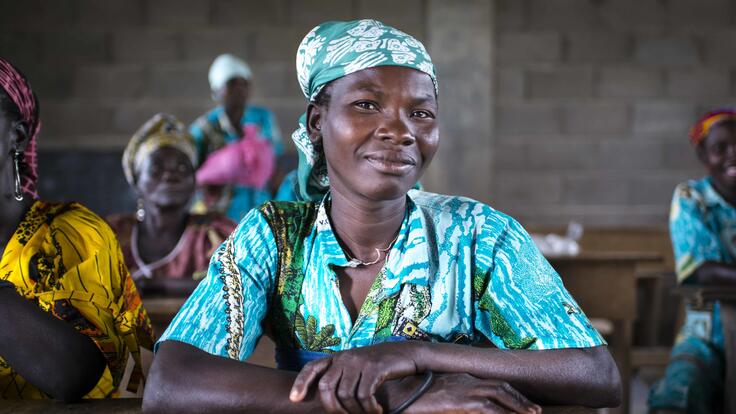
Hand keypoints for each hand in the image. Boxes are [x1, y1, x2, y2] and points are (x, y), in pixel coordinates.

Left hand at [290, 341, 421, 412]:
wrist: (407, 354)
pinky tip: (377, 411)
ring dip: (356, 411)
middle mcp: (345, 357)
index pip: (312, 368)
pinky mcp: (375, 367)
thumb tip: (328, 401)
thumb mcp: (358, 368)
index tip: (294, 399)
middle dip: (332, 409)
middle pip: (326, 387)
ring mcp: (359, 361)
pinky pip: (364, 395)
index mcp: (338, 357)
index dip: (301, 383)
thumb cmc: (381, 366)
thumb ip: (342, 377)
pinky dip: (369, 408)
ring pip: (345, 395)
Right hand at [405, 373, 540, 413]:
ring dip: (518, 405)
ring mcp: (463, 389)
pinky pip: (487, 408)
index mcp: (462, 379)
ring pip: (499, 395)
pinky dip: (501, 413)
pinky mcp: (460, 401)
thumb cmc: (414, 397)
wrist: (398, 393)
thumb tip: (467, 406)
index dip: (512, 393)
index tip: (524, 402)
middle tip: (536, 410)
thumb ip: (456, 399)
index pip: (494, 383)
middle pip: (501, 387)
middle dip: (520, 399)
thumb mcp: (440, 397)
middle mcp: (466, 381)